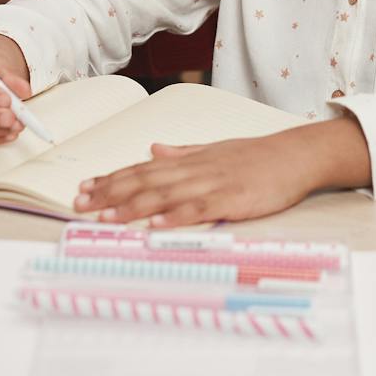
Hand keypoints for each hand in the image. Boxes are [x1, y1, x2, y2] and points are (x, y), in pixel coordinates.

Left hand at [73, 119, 368, 226]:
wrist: (295, 155)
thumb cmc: (257, 156)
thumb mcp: (215, 150)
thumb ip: (182, 153)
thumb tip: (153, 150)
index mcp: (189, 160)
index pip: (142, 169)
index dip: (111, 179)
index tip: (85, 188)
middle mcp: (194, 169)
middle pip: (144, 181)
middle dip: (110, 193)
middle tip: (80, 204)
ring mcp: (211, 184)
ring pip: (164, 195)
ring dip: (131, 206)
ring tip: (105, 217)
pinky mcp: (230, 200)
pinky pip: (197, 209)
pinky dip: (173, 217)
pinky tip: (154, 225)